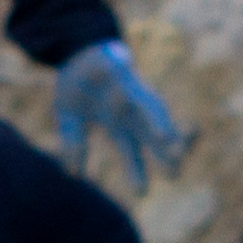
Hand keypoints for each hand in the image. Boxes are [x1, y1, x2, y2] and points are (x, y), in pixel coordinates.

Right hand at [50, 40, 187, 185]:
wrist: (73, 49)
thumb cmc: (75, 81)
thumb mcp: (68, 117)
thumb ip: (73, 144)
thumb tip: (74, 175)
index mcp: (116, 122)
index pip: (129, 150)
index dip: (136, 170)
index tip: (142, 192)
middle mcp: (129, 110)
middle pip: (150, 136)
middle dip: (162, 154)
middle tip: (175, 174)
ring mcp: (132, 93)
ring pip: (153, 116)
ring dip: (163, 132)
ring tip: (174, 150)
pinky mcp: (130, 78)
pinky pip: (143, 97)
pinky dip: (154, 115)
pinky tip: (163, 131)